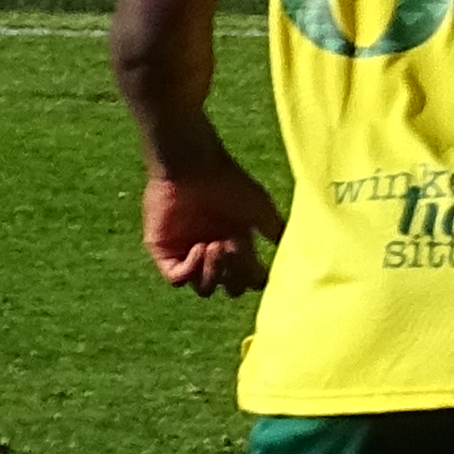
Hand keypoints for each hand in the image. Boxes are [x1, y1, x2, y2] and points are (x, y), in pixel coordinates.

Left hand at [143, 157, 284, 298]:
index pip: (248, 279)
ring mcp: (187, 254)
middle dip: (235, 277)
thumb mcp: (261, 208)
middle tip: (235, 250)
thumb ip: (275, 232)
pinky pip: (177, 279)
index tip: (257, 260)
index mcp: (237, 246)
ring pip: (203, 288)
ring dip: (214, 274)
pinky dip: (191, 270)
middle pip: (228, 287)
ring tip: (217, 245)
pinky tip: (200, 247)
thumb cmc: (229, 182)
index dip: (254, 276)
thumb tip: (290, 253)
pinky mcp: (164, 252)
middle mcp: (214, 253)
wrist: (193, 166)